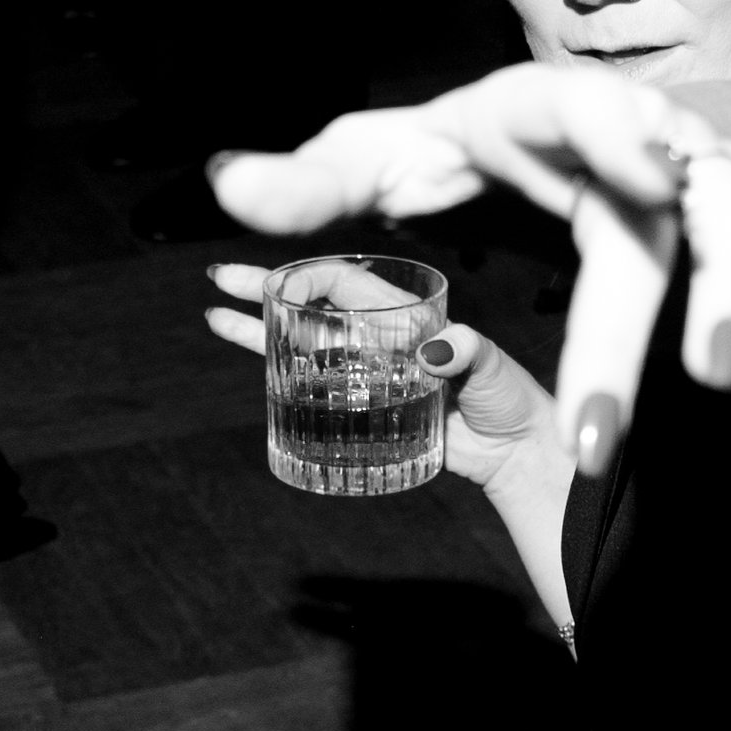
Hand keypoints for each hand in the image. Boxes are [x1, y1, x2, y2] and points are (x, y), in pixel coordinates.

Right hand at [205, 266, 558, 499]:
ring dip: (260, 329)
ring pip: (302, 342)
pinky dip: (280, 373)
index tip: (273, 288)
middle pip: (311, 305)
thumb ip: (469, 353)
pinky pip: (314, 385)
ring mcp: (367, 370)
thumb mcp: (492, 368)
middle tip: (219, 279)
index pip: (342, 283)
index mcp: (403, 314)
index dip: (304, 279)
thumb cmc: (509, 399)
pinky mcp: (363, 406)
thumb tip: (436, 350)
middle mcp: (377, 334)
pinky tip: (253, 365)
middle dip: (264, 291)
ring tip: (216, 318)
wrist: (513, 452)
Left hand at [208, 66, 730, 474]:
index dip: (613, 134)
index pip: (577, 110)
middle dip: (676, 290)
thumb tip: (225, 189)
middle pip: (665, 204)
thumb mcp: (390, 155)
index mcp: (540, 111)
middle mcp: (634, 135)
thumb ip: (315, 181)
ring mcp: (699, 178)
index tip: (640, 174)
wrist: (600, 130)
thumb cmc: (485, 146)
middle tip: (689, 373)